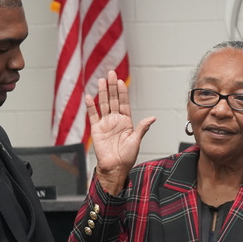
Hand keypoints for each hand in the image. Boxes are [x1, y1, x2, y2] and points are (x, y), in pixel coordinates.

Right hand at [88, 69, 154, 194]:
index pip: (124, 103)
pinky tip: (89, 96)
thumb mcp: (136, 141)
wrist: (114, 168)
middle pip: (113, 100)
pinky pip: (93, 115)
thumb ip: (142, 128)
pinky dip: (91, 106)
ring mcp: (106, 124)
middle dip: (112, 87)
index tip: (120, 81)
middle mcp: (116, 120)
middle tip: (110, 73)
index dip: (122, 92)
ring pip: (103, 104)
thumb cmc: (127, 157)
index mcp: (127, 122)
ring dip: (102, 93)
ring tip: (100, 80)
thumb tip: (153, 118)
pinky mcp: (96, 129)